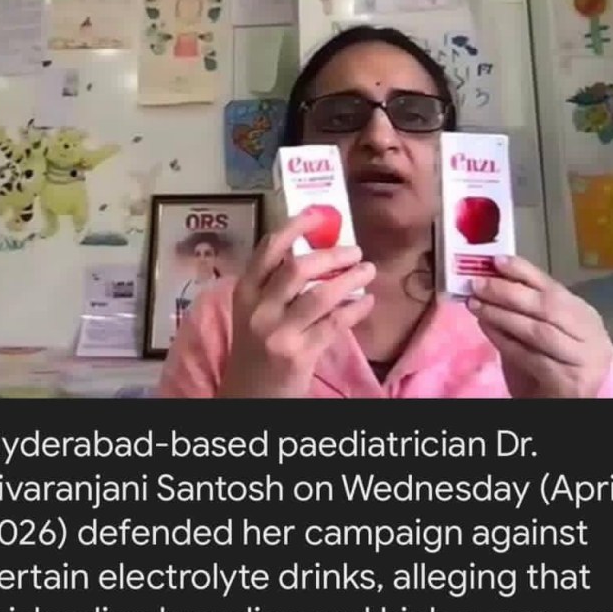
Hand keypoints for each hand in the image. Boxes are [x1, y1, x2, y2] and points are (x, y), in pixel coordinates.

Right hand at [218, 212, 374, 397]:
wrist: (248, 396)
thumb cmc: (256, 350)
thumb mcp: (255, 313)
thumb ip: (276, 286)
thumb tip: (319, 254)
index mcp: (244, 293)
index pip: (268, 250)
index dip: (295, 228)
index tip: (318, 215)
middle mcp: (258, 310)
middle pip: (298, 268)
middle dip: (333, 255)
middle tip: (356, 251)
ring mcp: (278, 333)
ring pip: (320, 295)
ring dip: (351, 279)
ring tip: (368, 272)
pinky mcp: (298, 355)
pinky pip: (334, 324)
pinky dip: (355, 309)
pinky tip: (366, 302)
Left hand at [467, 255, 612, 397]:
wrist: (561, 404)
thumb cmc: (549, 364)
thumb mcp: (541, 332)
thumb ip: (524, 309)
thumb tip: (490, 280)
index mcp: (585, 316)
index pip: (554, 287)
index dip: (525, 272)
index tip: (497, 260)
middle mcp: (591, 334)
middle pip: (548, 307)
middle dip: (509, 292)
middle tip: (478, 284)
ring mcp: (584, 359)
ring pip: (539, 331)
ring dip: (503, 316)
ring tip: (476, 305)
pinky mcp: (570, 381)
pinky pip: (531, 357)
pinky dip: (505, 341)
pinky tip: (487, 329)